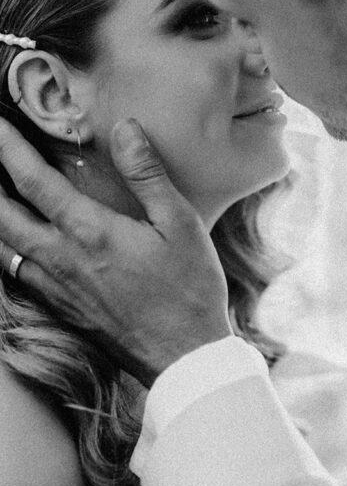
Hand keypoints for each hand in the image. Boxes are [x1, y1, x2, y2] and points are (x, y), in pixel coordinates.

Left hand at [0, 117, 231, 387]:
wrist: (184, 357)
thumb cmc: (189, 288)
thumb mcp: (180, 223)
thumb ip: (147, 174)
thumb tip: (124, 128)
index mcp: (90, 232)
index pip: (34, 181)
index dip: (8, 149)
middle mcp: (61, 259)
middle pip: (2, 215)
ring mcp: (55, 287)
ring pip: (3, 246)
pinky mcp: (59, 308)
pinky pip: (16, 273)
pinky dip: (5, 250)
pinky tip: (12, 242)